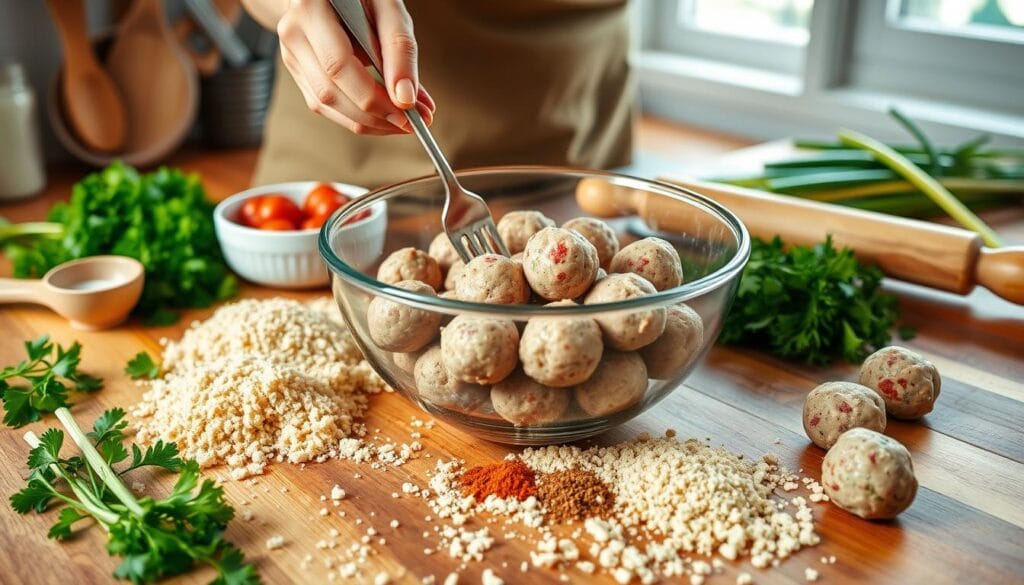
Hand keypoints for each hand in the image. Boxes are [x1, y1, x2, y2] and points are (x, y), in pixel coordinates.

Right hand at [276, 0, 434, 134]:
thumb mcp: (388, 8)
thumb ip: (399, 48)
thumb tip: (405, 98)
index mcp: (310, 8)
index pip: (339, 65)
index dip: (373, 95)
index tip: (408, 111)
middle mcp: (294, 33)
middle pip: (330, 91)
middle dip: (375, 114)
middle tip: (413, 121)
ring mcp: (292, 55)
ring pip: (326, 105)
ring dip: (368, 121)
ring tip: (403, 121)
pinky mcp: (299, 73)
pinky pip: (326, 106)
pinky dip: (358, 117)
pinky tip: (383, 116)